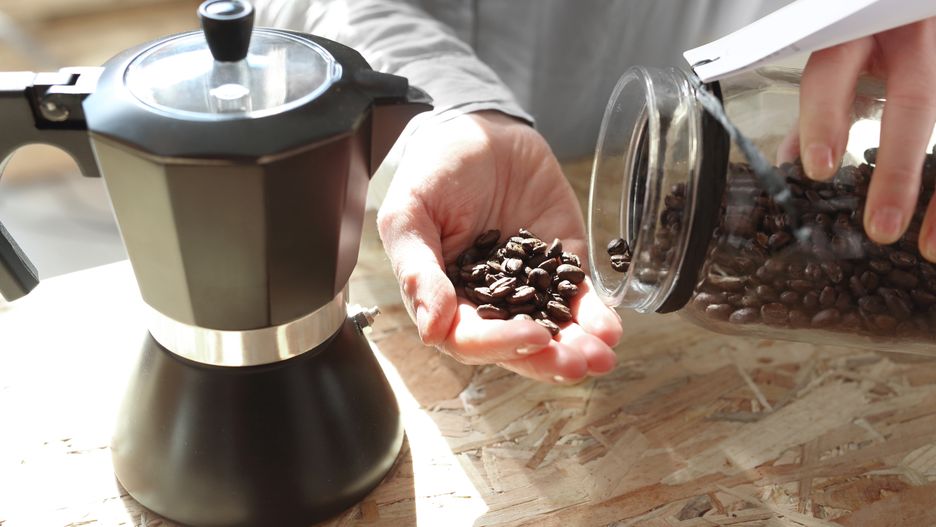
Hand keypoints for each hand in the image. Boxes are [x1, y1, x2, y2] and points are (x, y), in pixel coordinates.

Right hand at [376, 111, 620, 382]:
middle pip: (517, 346)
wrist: (480, 128)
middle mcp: (489, 301)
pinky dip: (595, 315)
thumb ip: (417, 270)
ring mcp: (529, 285)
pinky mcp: (562, 263)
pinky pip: (580, 297)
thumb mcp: (410, 213)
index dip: (499, 344)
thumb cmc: (434, 170)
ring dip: (577, 348)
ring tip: (601, 356)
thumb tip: (431, 329)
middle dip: (548, 360)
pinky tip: (611, 329)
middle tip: (577, 364)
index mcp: (445, 297)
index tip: (531, 336)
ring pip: (552, 330)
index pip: (470, 338)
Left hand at [799, 18, 935, 256]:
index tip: (815, 168)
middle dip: (896, 170)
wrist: (919, 8)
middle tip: (880, 227)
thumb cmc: (882, 28)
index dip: (823, 118)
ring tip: (928, 247)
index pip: (834, 70)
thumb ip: (826, 101)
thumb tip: (792, 159)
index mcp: (868, 23)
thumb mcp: (849, 48)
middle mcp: (919, 32)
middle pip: (913, 103)